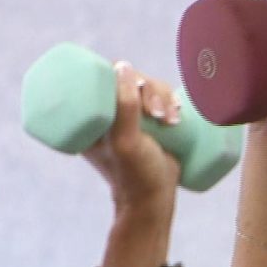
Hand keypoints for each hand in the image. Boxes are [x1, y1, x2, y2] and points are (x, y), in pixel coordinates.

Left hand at [80, 61, 180, 213]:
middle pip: (128, 80)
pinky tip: (178, 113)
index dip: (122, 73)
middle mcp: (106, 116)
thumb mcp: (126, 140)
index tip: (140, 87)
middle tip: (159, 114)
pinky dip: (171, 101)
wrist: (153, 201)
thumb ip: (123, 107)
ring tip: (172, 120)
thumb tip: (122, 66)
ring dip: (164, 96)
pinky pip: (160, 99)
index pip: (101, 79)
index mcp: (88, 119)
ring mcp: (128, 119)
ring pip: (148, 88)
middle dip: (151, 90)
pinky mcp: (148, 124)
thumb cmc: (134, 174)